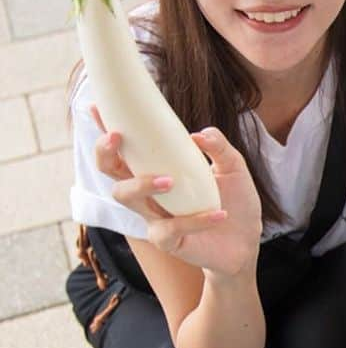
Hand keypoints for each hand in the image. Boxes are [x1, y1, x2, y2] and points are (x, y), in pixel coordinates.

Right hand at [92, 106, 262, 278]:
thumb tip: (199, 135)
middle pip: (109, 171)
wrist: (247, 242)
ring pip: (127, 198)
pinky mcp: (169, 241)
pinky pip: (171, 229)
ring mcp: (155, 218)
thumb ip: (219, 147)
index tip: (96, 106)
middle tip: (117, 137)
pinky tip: (219, 214)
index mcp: (158, 170)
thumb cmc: (234, 201)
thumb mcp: (233, 169)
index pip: (126, 147)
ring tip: (171, 180)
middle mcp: (149, 194)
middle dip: (105, 153)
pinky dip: (195, 220)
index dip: (105, 127)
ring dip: (143, 184)